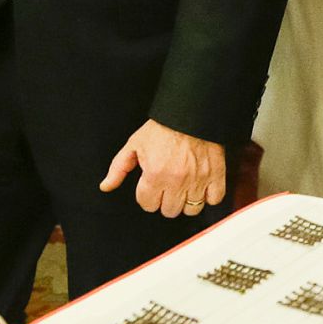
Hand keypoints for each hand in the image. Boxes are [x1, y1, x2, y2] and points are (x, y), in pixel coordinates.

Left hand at [100, 120, 226, 218]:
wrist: (191, 112)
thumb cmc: (163, 128)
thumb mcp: (135, 144)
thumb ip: (119, 168)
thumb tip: (106, 186)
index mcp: (155, 175)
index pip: (148, 205)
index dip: (147, 196)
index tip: (151, 186)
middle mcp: (177, 181)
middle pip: (169, 211)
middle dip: (166, 200)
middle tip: (167, 186)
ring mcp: (198, 180)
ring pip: (191, 210)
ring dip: (186, 201)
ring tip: (184, 188)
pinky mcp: (216, 175)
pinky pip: (214, 200)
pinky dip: (208, 196)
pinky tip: (201, 187)